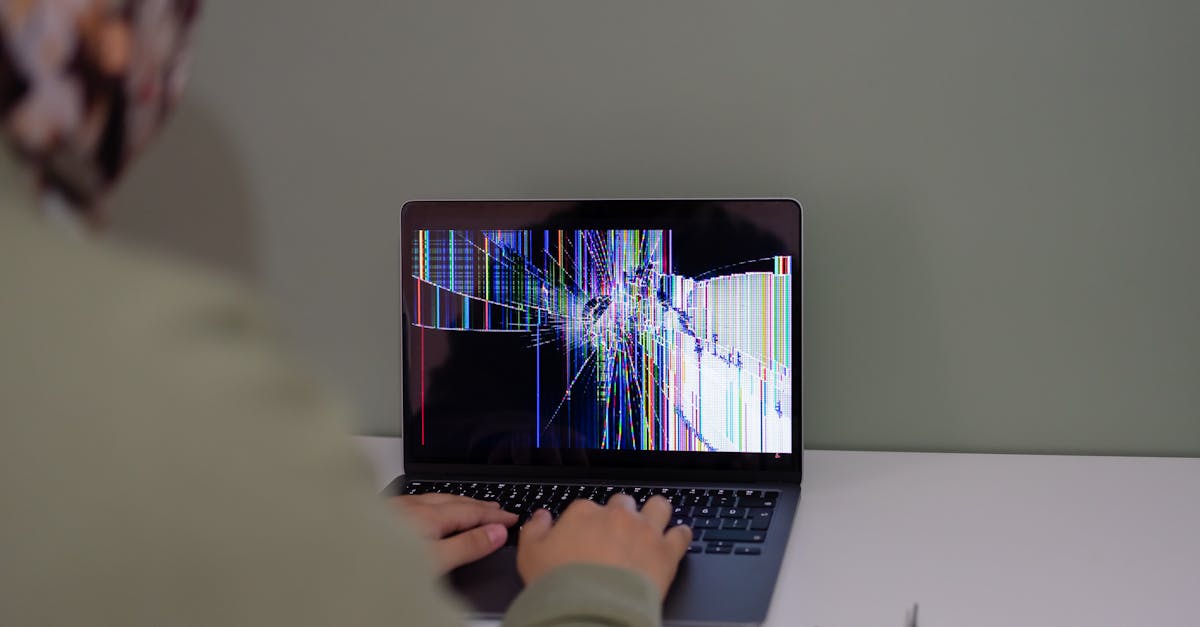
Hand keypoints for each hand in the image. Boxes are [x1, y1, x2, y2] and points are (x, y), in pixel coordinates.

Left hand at [391, 494, 517, 571]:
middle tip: (499, 508)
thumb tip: (496, 533)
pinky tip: (431, 509)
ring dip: (458, 501)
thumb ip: (466, 546)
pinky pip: (420, 501)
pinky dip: (437, 503)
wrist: (337, 557)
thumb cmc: (379, 564)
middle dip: (479, 504)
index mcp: (428, 516)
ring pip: (435, 498)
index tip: (512, 518)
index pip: (471, 512)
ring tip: (472, 505)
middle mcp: (412, 506)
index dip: (494, 515)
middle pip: (454, 500)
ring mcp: (396, 508)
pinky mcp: (383, 513)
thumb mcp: (434, 562)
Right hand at [516, 495, 691, 597]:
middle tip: (618, 533)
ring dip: (656, 513)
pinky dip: (680, 535)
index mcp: (584, 513)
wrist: (591, 609)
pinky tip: (677, 538)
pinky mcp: (666, 551)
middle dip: (622, 515)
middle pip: (623, 504)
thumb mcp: (530, 555)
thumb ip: (534, 530)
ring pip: (658, 507)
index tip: (587, 535)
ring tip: (654, 523)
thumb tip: (540, 517)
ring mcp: (644, 531)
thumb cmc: (560, 585)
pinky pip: (681, 534)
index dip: (588, 522)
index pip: (587, 507)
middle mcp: (616, 516)